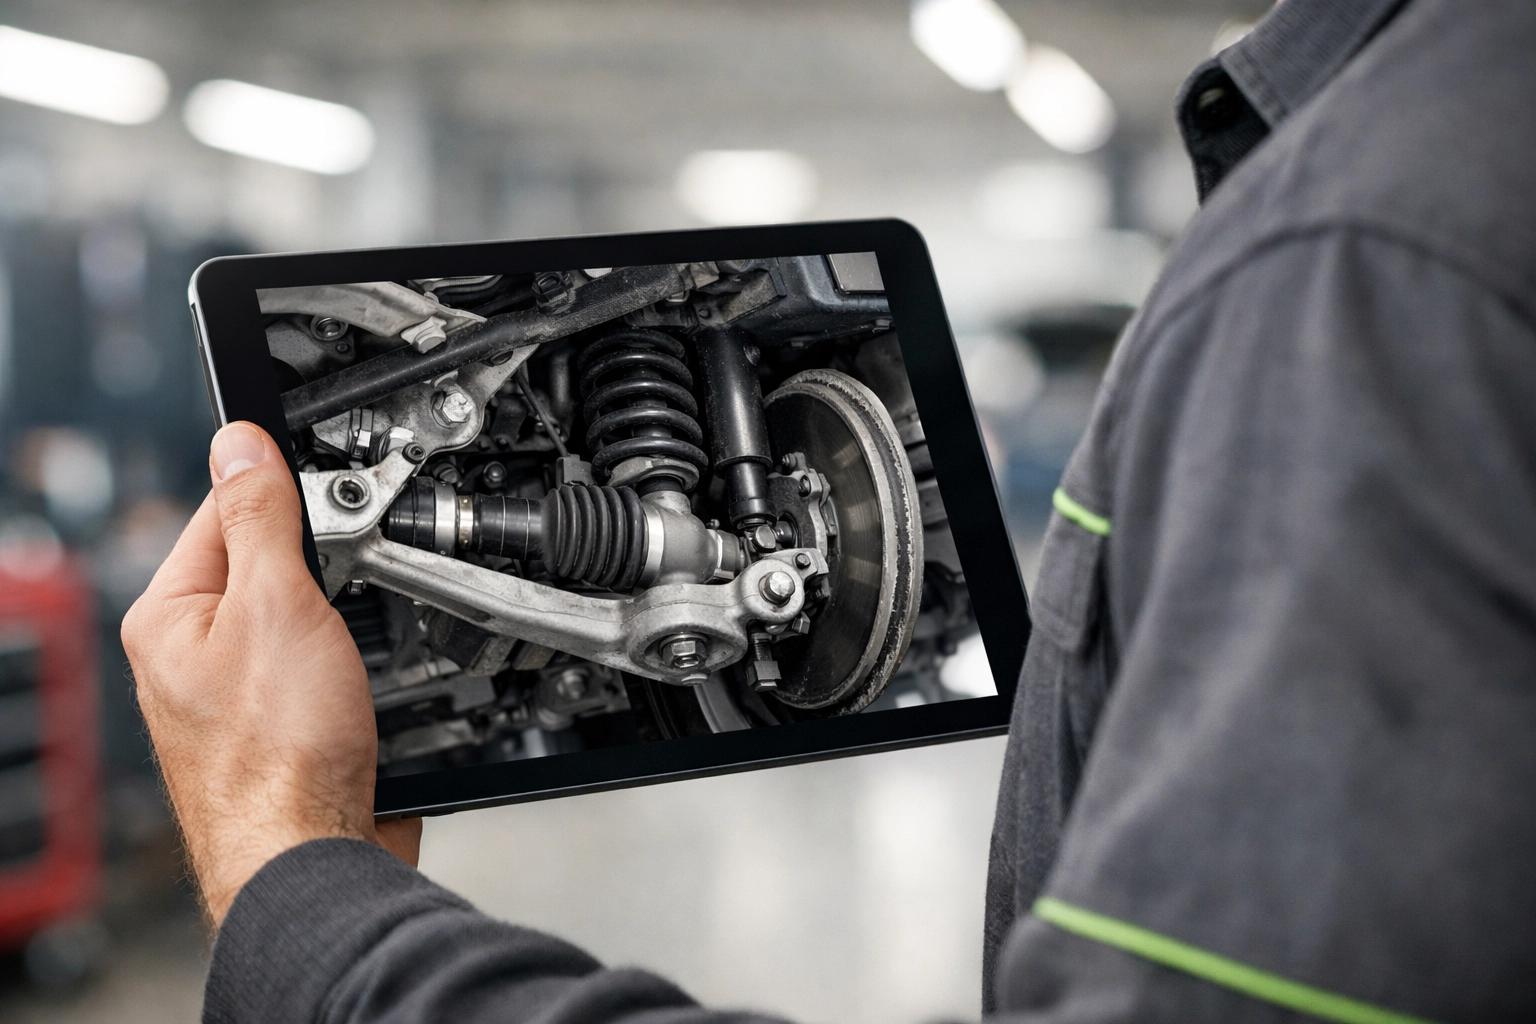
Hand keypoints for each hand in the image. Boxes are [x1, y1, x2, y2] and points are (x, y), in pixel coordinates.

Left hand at [124, 421, 420, 926]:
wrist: (314, 856)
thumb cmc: (279, 752)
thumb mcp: (275, 603)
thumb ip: (260, 516)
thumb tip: (240, 443)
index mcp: (166, 617)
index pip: (226, 510)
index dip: (288, 492)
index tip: (334, 490)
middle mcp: (189, 658)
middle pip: (267, 566)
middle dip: (322, 563)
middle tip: (356, 573)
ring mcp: (236, 699)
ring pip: (301, 620)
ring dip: (342, 618)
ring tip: (356, 643)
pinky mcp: (283, 732)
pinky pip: (320, 670)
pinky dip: (352, 665)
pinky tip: (365, 684)